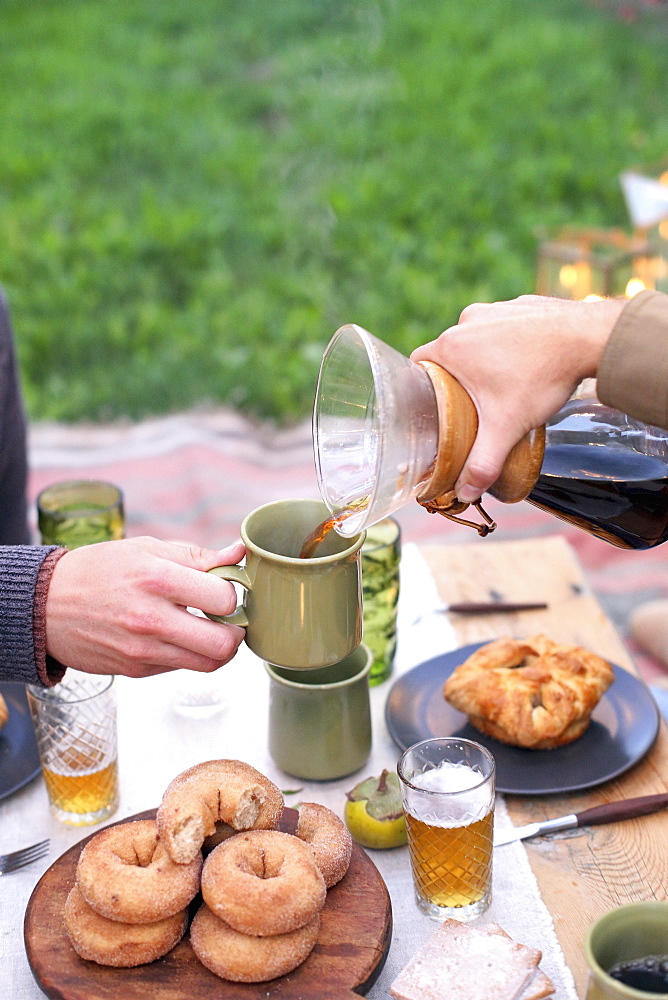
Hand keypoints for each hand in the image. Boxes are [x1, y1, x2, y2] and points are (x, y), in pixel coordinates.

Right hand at [45, 536, 246, 677]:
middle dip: (237, 631)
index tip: (227, 590)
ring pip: (208, 664)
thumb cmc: (99, 570)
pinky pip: (181, 668)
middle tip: (230, 620)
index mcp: (158, 578)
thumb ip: (197, 555)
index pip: (224, 598)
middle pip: (224, 643)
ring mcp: (143, 650)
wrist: (45, 605)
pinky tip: (178, 637)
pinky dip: (189, 655)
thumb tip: (238, 554)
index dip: (234, 594)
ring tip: (210, 630)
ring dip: (219, 649)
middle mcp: (152, 618)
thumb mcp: (146, 549)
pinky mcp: (136, 670)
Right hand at [411, 294, 624, 499]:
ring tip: (503, 384)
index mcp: (451, 346)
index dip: (422, 387)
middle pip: (448, 353)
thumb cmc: (542, 376)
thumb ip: (482, 462)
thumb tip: (464, 492)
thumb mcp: (506, 427)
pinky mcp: (520, 304)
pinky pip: (504, 326)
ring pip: (477, 338)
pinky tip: (526, 362)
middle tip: (472, 404)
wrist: (589, 338)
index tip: (435, 405)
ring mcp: (495, 309)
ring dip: (483, 359)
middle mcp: (467, 321)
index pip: (418, 365)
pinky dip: (509, 343)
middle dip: (457, 377)